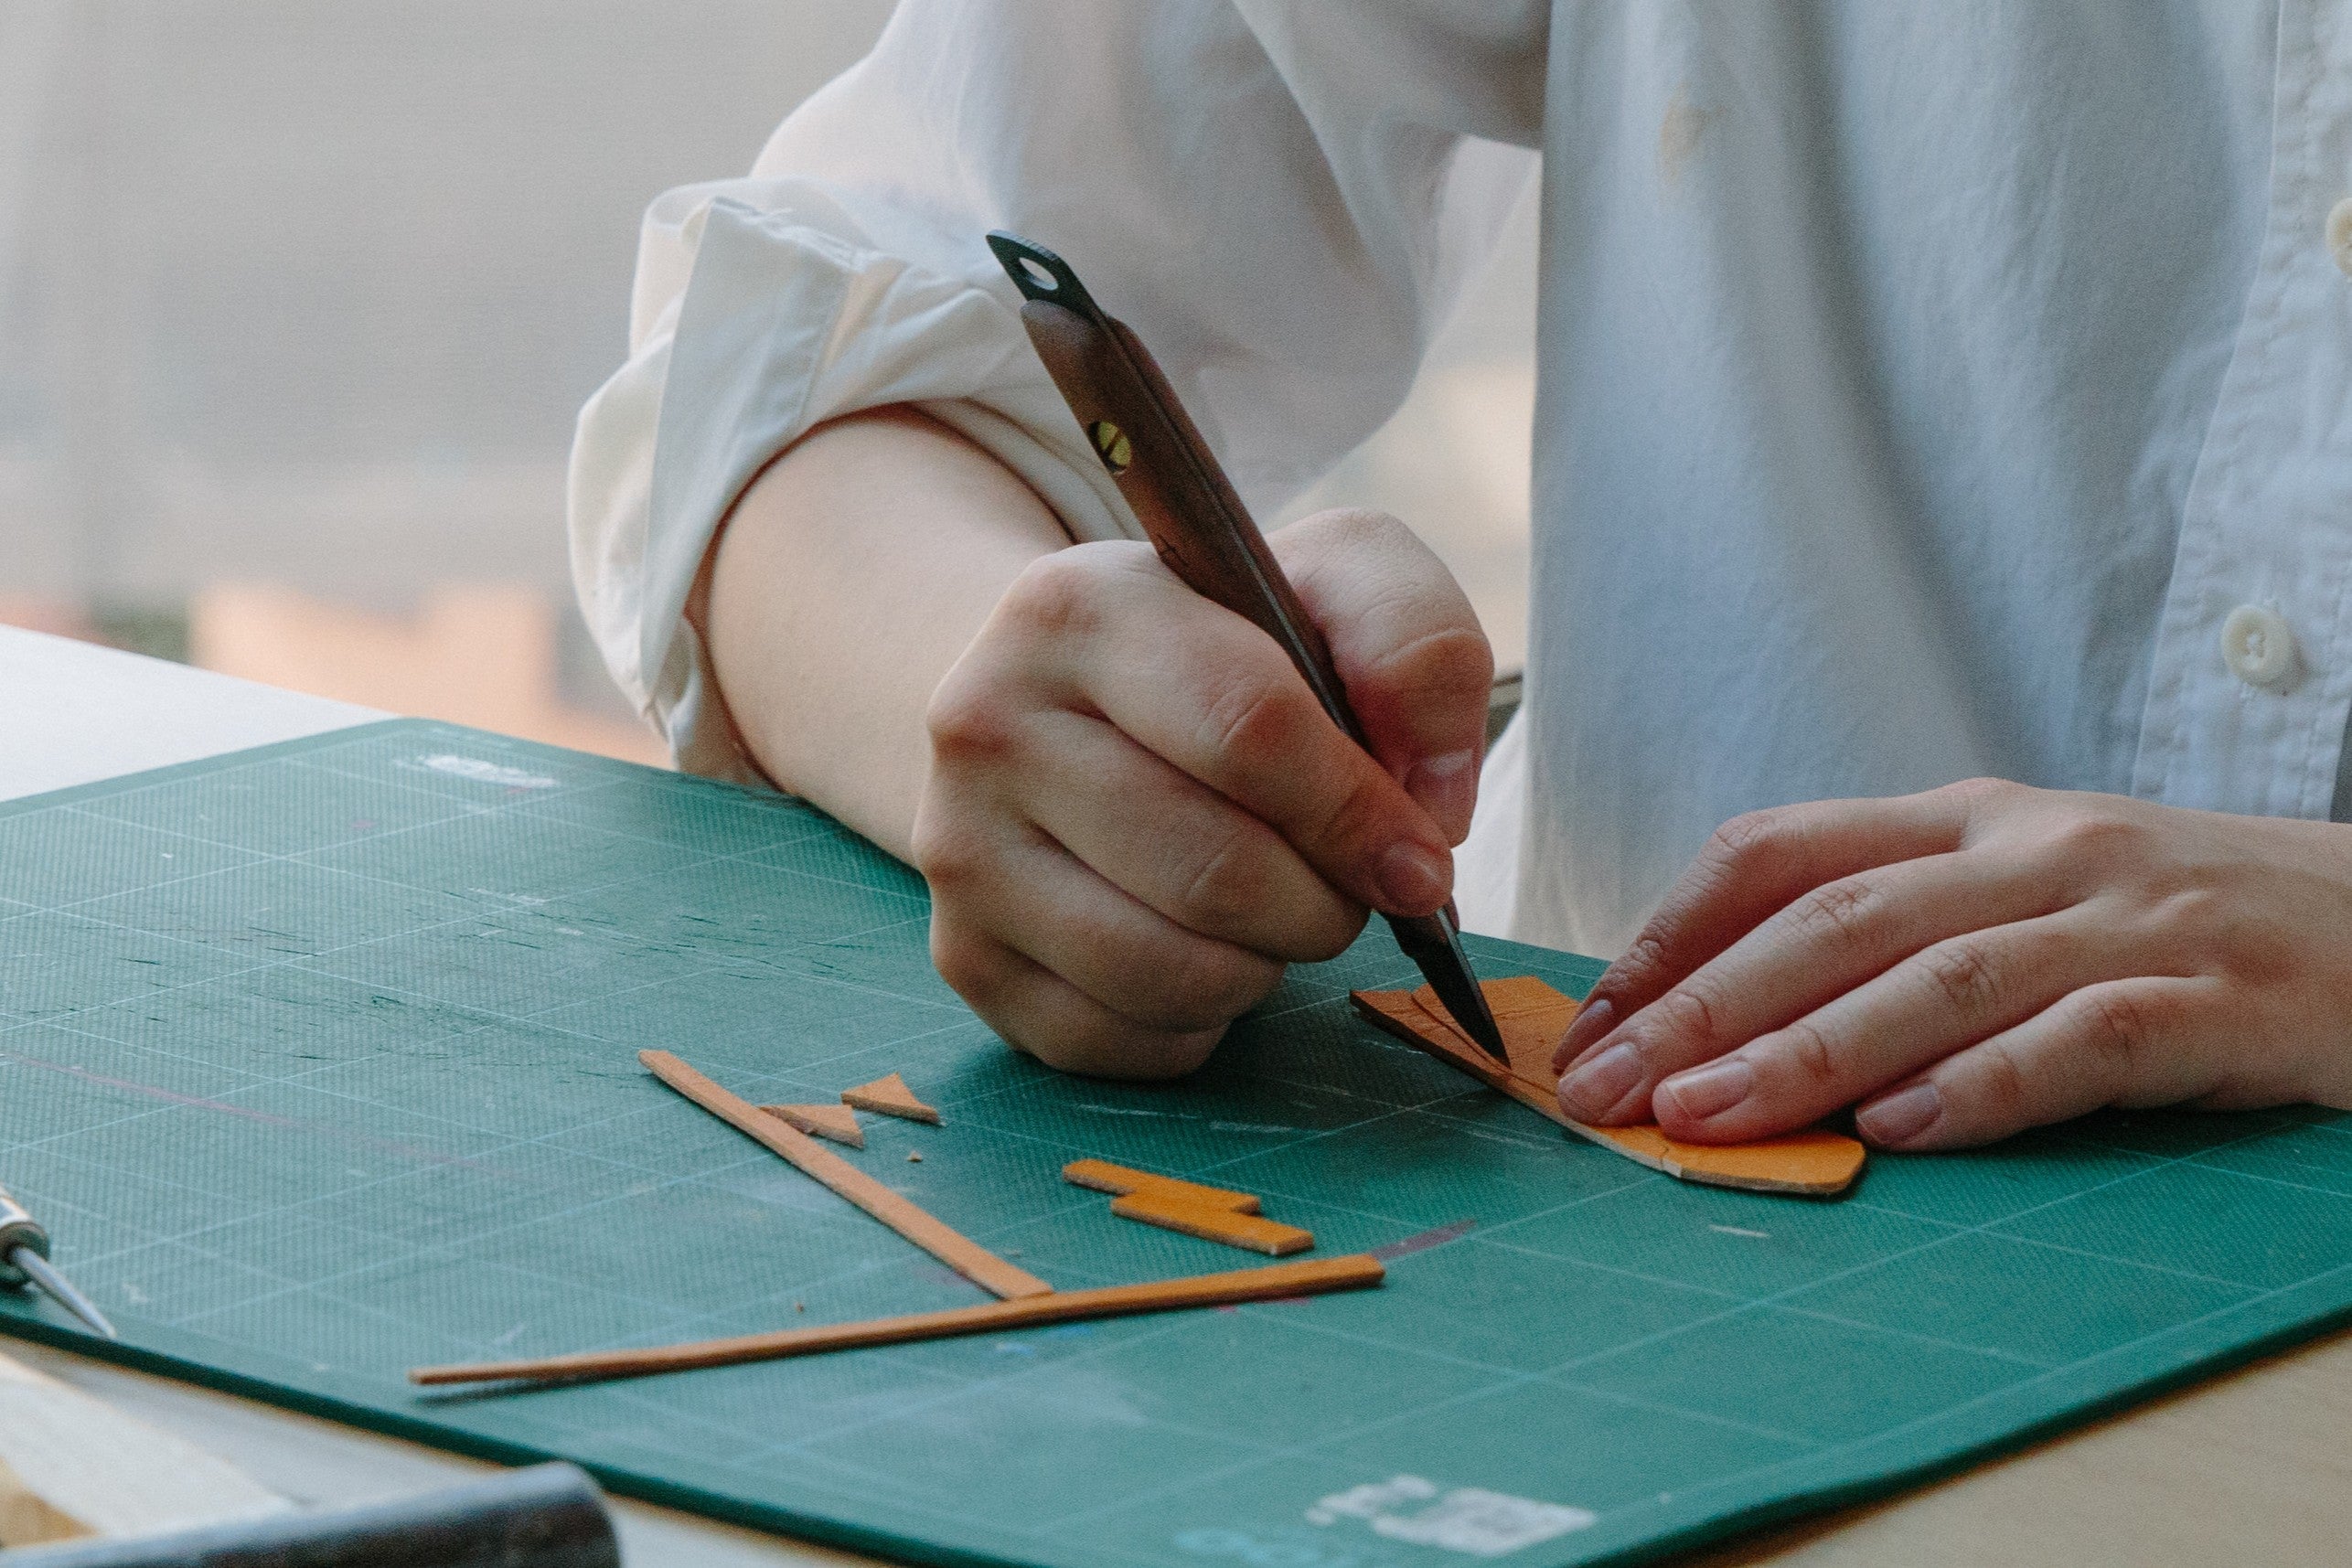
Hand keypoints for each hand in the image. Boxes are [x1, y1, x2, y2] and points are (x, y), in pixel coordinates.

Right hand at [913, 508, 1492, 1078]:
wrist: (1066, 703)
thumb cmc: (1226, 650)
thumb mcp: (1331, 584)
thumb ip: (1416, 645)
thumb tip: (1429, 802)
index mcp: (1077, 607)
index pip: (1247, 729)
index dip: (1358, 813)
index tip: (1419, 860)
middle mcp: (985, 722)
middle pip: (1213, 871)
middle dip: (1323, 902)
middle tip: (1349, 886)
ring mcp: (958, 847)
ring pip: (1168, 971)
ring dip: (1265, 965)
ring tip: (1273, 908)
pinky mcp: (964, 954)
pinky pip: (1123, 1040)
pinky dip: (1199, 1019)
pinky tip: (1203, 947)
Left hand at [1550, 780, 2351, 1148]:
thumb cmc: (2172, 920)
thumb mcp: (2022, 889)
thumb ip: (1896, 930)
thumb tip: (1726, 1012)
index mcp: (1969, 820)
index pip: (1784, 849)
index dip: (1675, 929)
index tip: (1591, 1015)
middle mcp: (2036, 852)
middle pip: (1836, 919)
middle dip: (1704, 1004)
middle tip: (1606, 1086)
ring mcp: (2131, 918)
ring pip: (1939, 978)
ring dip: (1807, 1051)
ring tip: (1707, 1117)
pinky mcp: (2222, 999)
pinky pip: (2087, 1039)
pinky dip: (1988, 1084)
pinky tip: (1904, 1133)